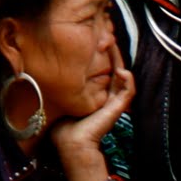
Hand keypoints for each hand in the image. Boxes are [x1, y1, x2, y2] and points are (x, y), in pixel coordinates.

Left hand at [51, 51, 134, 180]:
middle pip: (116, 68)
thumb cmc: (64, 127)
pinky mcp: (117, 109)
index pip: (105, 70)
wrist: (70, 144)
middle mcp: (108, 97)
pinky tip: (123, 70)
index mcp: (97, 94)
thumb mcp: (63, 99)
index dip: (104, 55)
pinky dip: (129, 81)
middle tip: (108, 37)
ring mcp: (114, 102)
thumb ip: (63, 87)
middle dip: (113, 52)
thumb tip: (51, 69)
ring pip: (125, 77)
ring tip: (114, 47)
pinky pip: (129, 92)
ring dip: (121, 60)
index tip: (97, 40)